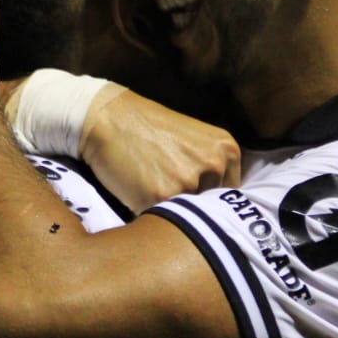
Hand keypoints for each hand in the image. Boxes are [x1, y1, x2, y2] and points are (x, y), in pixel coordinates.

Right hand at [79, 86, 241, 211]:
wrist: (108, 118)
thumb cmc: (148, 128)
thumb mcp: (196, 140)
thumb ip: (212, 168)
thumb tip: (221, 209)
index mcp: (227, 150)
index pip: (229, 195)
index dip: (207, 199)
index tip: (189, 194)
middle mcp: (214, 165)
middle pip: (211, 208)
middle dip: (191, 207)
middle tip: (166, 190)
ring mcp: (188, 182)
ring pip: (189, 217)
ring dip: (172, 214)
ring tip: (152, 190)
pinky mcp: (161, 197)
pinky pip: (163, 219)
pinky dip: (151, 214)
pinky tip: (139, 194)